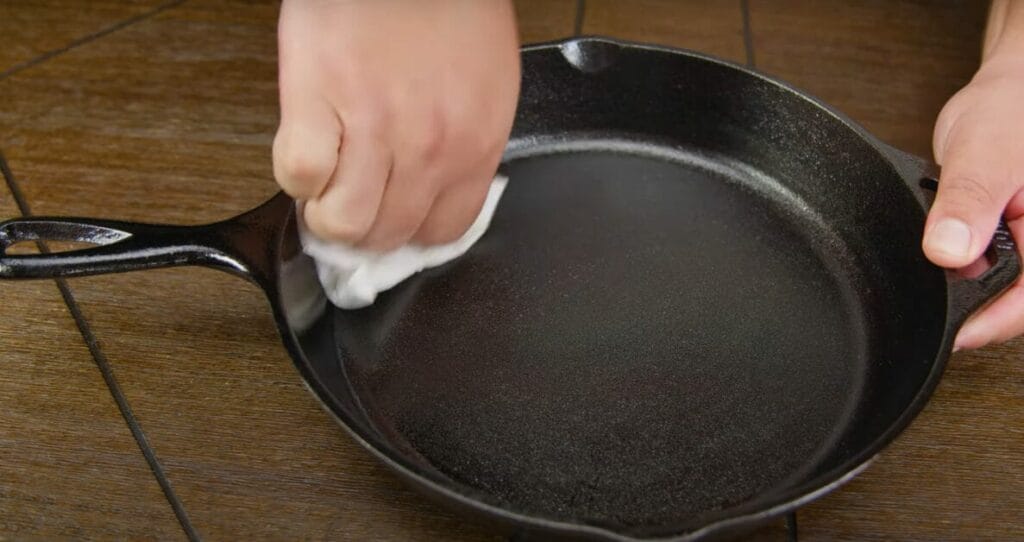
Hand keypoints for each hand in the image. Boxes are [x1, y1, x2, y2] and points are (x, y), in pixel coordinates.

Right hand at [273, 0, 519, 250]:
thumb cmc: (447, 4)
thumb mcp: (487, 82)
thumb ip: (467, 140)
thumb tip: (438, 190)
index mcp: (475, 140)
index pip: (444, 231)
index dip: (411, 236)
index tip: (393, 225)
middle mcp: (430, 145)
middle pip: (390, 233)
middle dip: (366, 230)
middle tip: (351, 206)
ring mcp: (376, 127)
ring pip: (344, 221)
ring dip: (328, 212)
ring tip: (326, 186)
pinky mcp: (321, 100)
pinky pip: (300, 175)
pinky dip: (297, 174)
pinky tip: (308, 149)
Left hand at [924, 55, 1023, 349]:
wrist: (1012, 87)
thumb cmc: (1014, 108)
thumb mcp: (987, 152)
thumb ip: (968, 201)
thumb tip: (949, 250)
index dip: (995, 323)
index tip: (955, 334)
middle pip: (1012, 297)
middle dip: (971, 298)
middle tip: (933, 285)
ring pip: (993, 281)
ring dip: (962, 276)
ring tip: (944, 242)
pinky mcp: (1006, 234)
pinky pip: (981, 261)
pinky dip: (958, 257)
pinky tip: (945, 238)